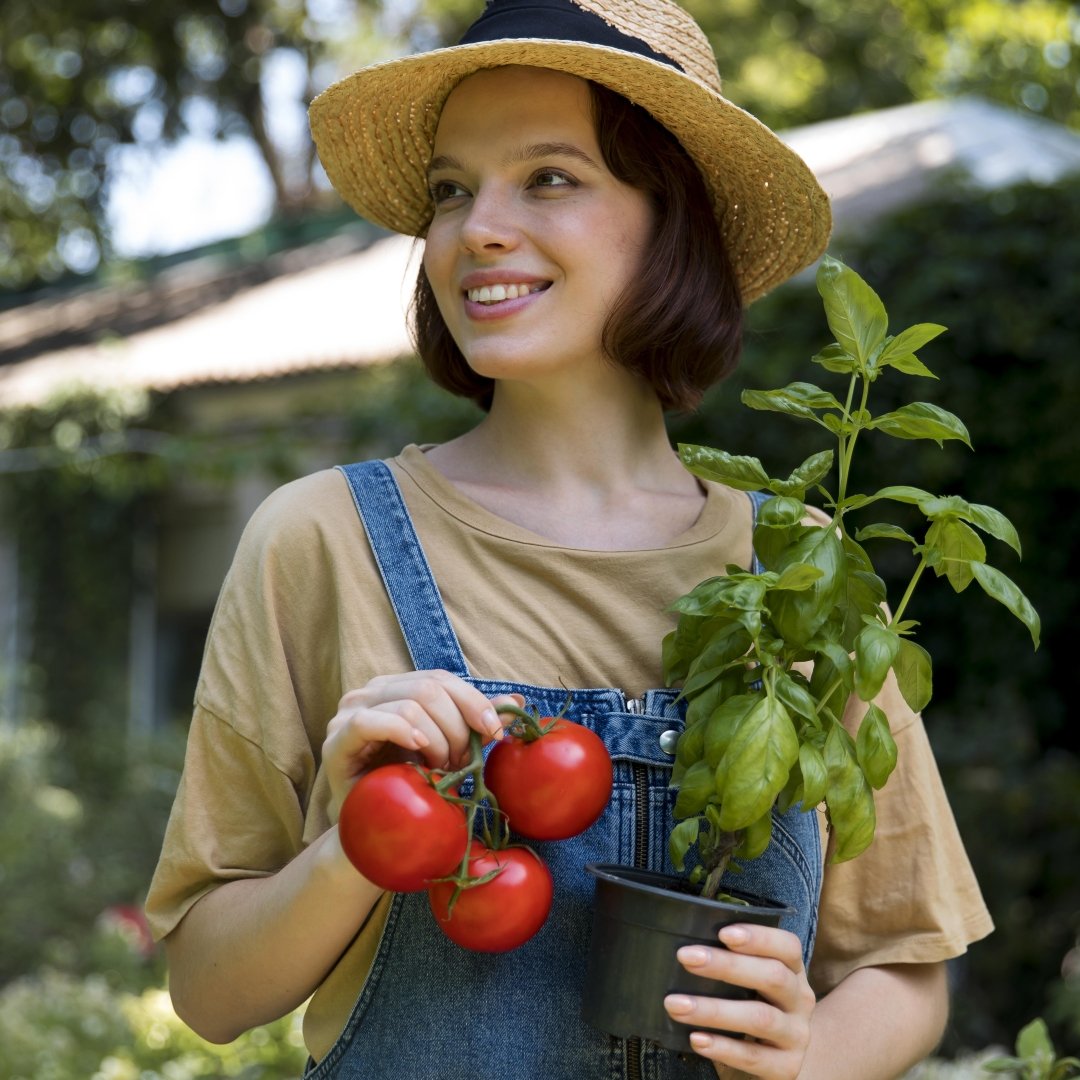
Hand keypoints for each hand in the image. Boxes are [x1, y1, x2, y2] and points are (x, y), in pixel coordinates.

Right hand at [323, 670, 520, 820]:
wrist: (376, 833)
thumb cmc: (412, 788)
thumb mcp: (450, 751)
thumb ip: (475, 725)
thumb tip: (517, 699)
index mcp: (396, 688)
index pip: (441, 679)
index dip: (473, 701)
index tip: (495, 731)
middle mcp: (370, 692)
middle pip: (429, 688)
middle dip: (456, 727)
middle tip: (460, 762)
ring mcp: (349, 713)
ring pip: (409, 703)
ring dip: (436, 739)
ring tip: (438, 768)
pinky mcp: (336, 740)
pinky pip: (370, 721)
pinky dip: (402, 731)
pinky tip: (419, 752)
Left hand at [663, 923, 815, 1079]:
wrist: (787, 1055)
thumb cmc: (760, 1003)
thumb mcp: (757, 979)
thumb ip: (734, 962)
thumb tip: (687, 947)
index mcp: (793, 969)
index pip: (787, 946)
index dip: (758, 937)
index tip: (723, 933)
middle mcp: (800, 1000)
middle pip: (773, 977)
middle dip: (727, 966)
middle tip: (686, 958)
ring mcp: (796, 1035)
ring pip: (760, 1018)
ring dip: (714, 1010)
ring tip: (676, 1005)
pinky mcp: (787, 1067)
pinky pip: (754, 1057)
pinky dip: (723, 1048)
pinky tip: (697, 1039)